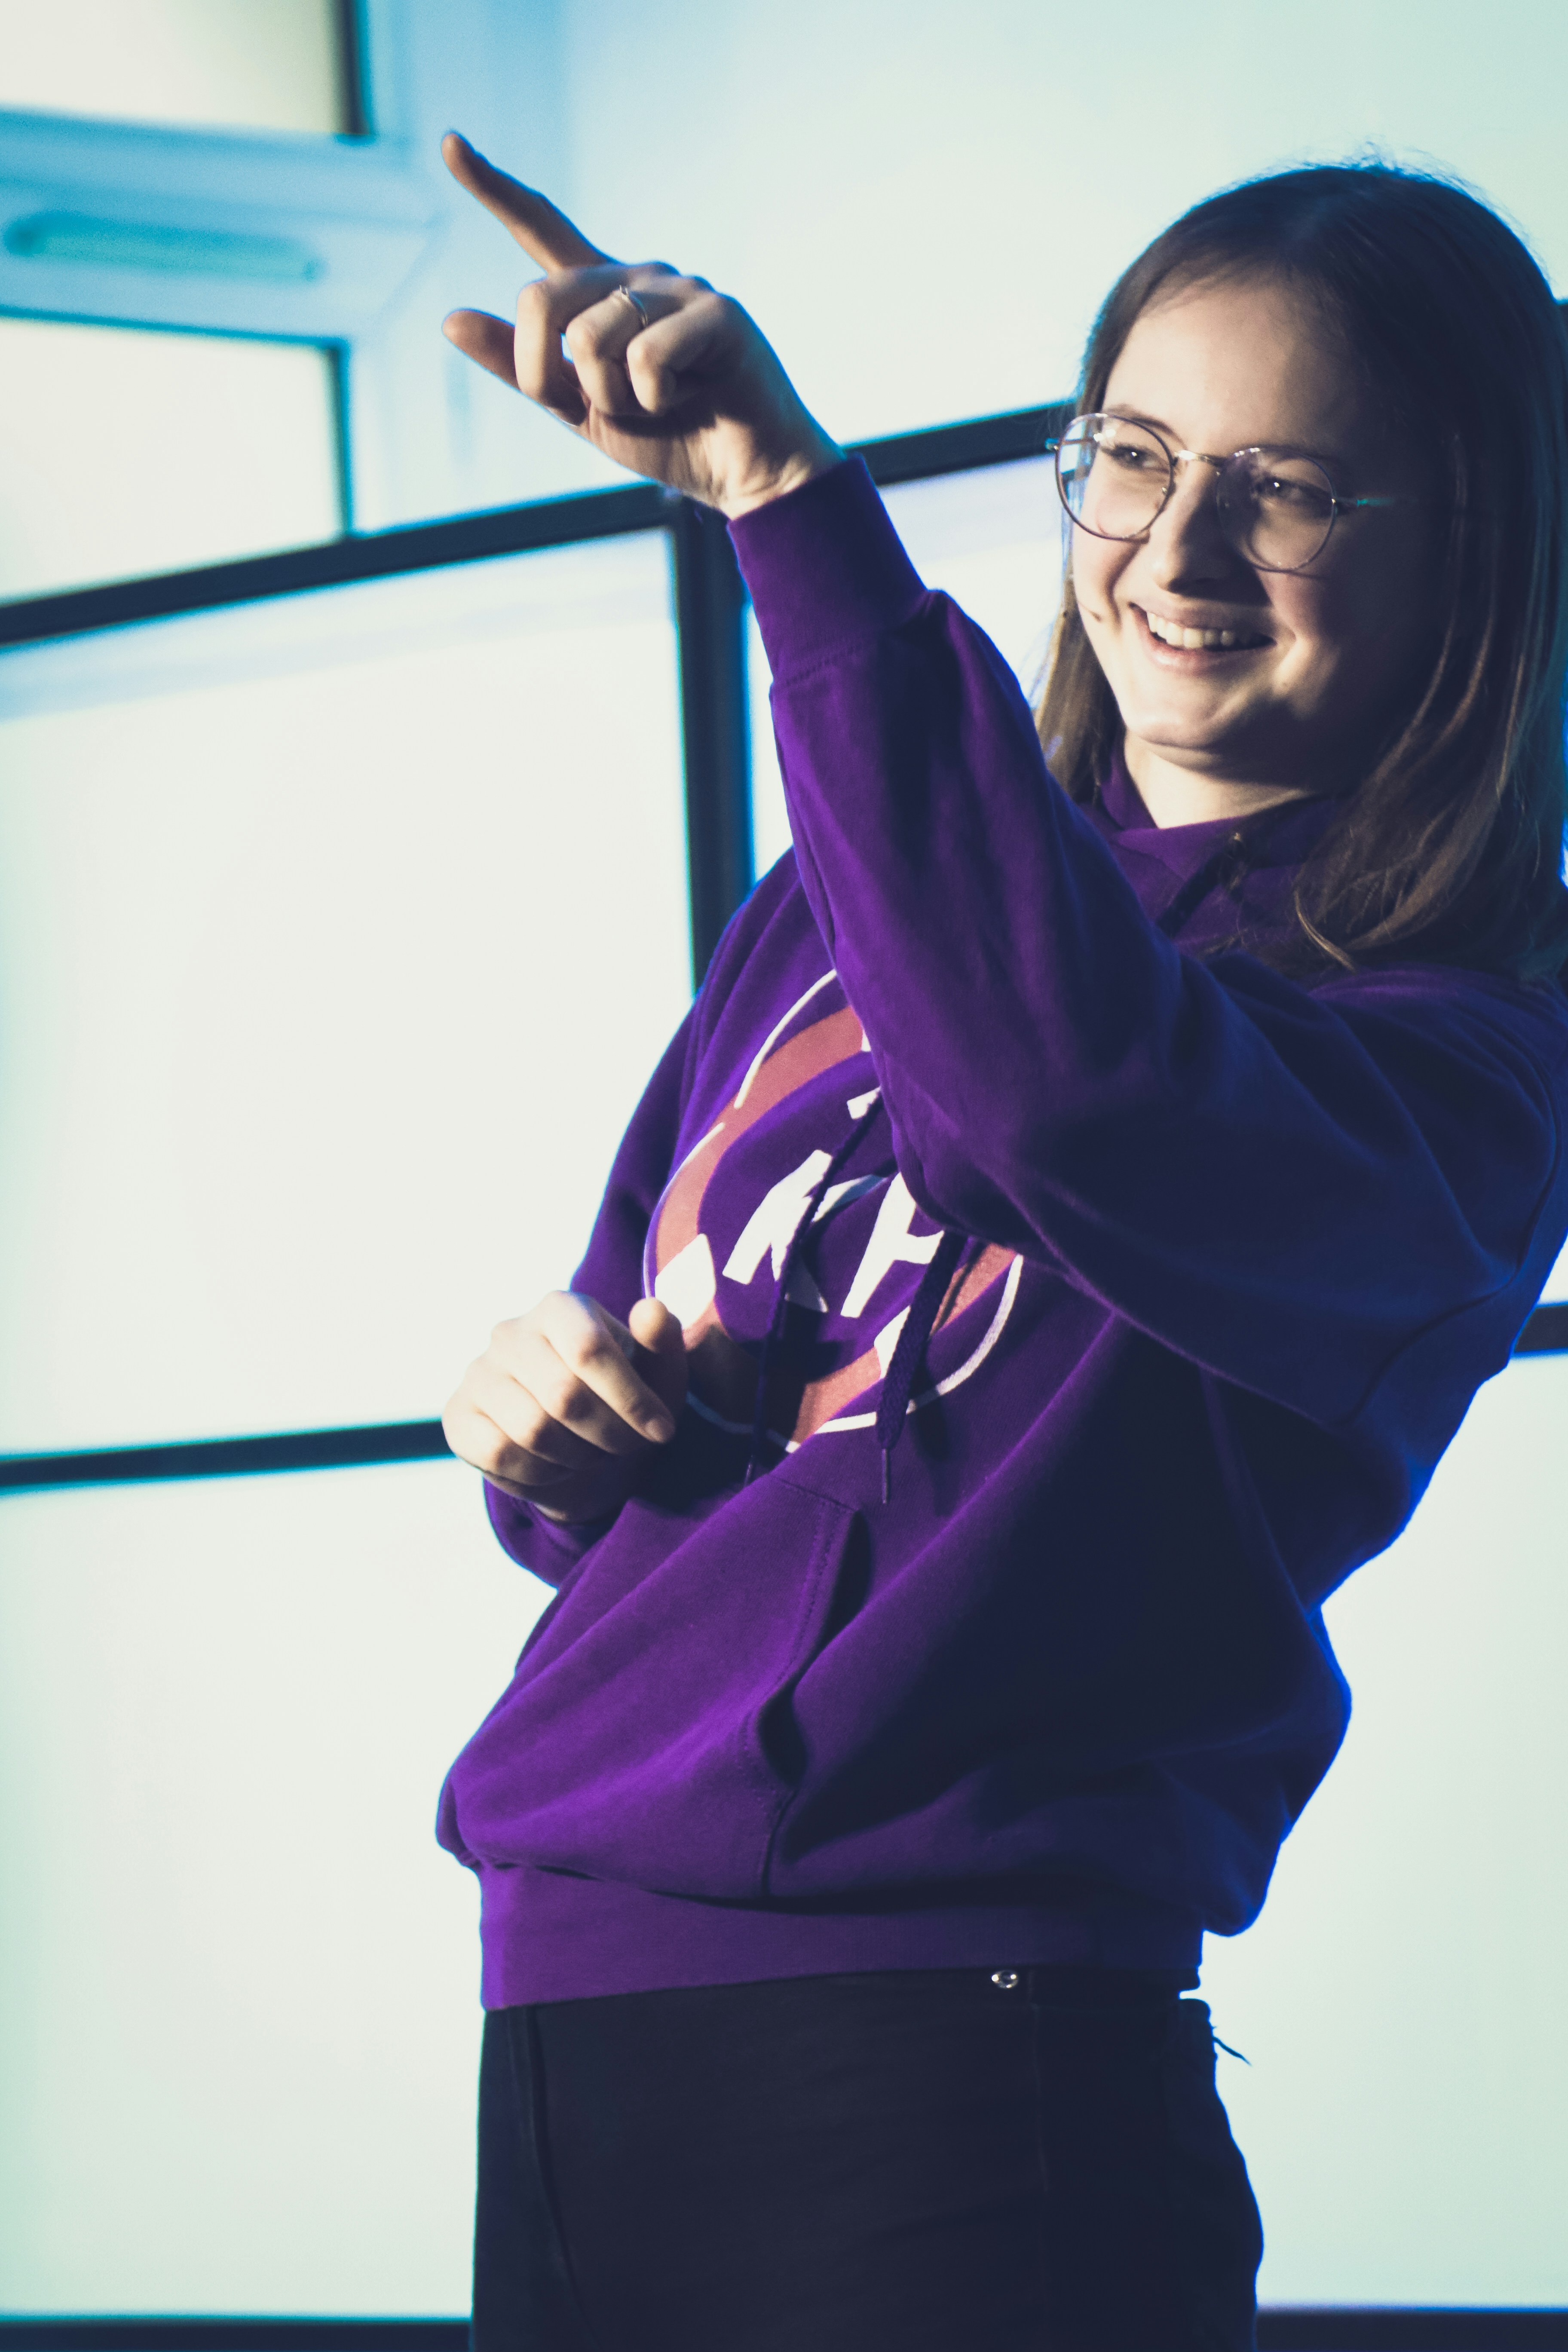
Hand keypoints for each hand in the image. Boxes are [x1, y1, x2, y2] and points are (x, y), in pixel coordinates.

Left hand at [440, 133, 842, 516]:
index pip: (540, 230)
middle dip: (547, 373)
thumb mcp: (577, 408)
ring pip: (592, 339)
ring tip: (660, 405)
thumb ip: (520, 365)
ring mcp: (677, 289)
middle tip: (599, 409)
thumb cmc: (669, 437)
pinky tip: (690, 397)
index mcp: (599, 294)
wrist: (744, 476)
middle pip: (542, 299)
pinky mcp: (717, 313)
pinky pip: (647, 358)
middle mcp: (635, 277)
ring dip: (614, 399)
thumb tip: (450, 319)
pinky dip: (654, 401)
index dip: (493, 188)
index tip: (449, 144)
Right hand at [443, 1291, 687, 1523]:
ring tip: (591, 1451)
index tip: (661, 1429)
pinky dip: (539, 1473)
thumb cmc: (624, 1401)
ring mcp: (478, 1373)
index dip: (631, 1399)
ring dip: (577, 1456)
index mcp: (560, 1307)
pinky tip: (554, 1465)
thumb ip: (662, 1339)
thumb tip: (652, 1310)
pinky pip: (500, 1453)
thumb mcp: (658, 1374)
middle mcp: (511, 1331)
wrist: (584, 1449)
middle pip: (564, 1396)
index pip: (590, 1350)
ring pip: (533, 1430)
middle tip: (625, 1445)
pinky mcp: (458, 1416)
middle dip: (609, 1435)